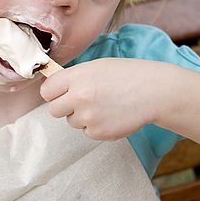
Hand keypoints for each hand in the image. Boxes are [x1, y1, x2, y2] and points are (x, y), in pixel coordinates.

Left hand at [40, 58, 160, 139]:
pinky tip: (111, 114)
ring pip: (71, 121)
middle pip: (53, 110)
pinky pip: (87, 131)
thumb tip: (54, 88)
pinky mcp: (98, 133)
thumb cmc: (127, 75)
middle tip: (80, 101)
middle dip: (64, 106)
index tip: (59, 92)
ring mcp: (89, 117)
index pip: (46, 90)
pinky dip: (96, 125)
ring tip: (104, 105)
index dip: (53, 92)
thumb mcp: (97, 67)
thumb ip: (74, 78)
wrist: (153, 92)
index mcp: (78, 77)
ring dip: (82, 116)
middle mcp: (80, 97)